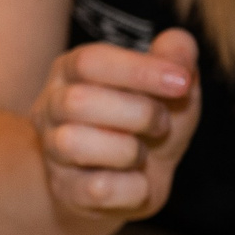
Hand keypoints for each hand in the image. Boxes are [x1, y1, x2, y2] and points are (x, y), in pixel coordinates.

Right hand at [27, 28, 199, 221]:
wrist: (133, 182)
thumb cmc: (148, 124)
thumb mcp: (170, 88)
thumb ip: (177, 58)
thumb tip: (180, 42)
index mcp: (74, 71)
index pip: (91, 61)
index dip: (139, 70)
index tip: (182, 82)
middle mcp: (52, 107)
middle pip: (78, 101)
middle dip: (138, 113)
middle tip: (162, 124)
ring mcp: (53, 151)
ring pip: (75, 144)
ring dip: (129, 151)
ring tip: (141, 153)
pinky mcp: (66, 191)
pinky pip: (97, 189)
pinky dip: (133, 187)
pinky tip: (136, 180)